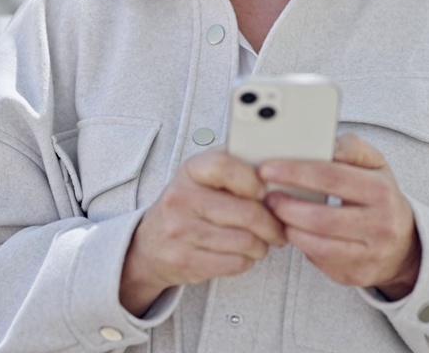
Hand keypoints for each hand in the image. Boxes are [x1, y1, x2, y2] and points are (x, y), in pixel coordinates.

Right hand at [120, 148, 286, 314]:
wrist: (149, 245)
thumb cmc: (188, 206)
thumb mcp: (203, 177)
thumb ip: (235, 166)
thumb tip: (277, 172)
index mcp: (190, 171)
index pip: (226, 166)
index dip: (255, 179)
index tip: (267, 191)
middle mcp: (181, 199)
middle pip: (247, 212)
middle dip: (272, 224)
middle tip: (278, 229)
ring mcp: (180, 231)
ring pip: (245, 241)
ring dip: (262, 245)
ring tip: (262, 242)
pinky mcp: (185, 261)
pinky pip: (235, 263)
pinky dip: (247, 260)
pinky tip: (243, 255)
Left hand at [259, 133, 420, 299]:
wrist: (404, 245)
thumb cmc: (379, 198)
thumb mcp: (375, 165)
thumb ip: (351, 148)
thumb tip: (327, 146)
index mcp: (381, 191)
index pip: (331, 177)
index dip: (295, 172)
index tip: (269, 169)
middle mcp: (380, 224)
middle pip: (321, 217)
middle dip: (286, 205)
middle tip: (267, 195)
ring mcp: (370, 253)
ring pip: (316, 243)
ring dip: (288, 226)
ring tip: (276, 212)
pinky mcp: (357, 274)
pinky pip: (319, 260)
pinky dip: (300, 244)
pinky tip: (293, 230)